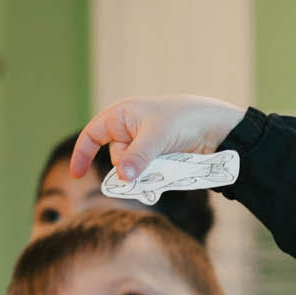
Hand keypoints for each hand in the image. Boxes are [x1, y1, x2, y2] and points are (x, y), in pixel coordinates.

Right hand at [71, 95, 246, 183]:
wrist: (218, 127)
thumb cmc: (185, 119)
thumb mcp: (157, 136)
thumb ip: (137, 157)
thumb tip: (122, 178)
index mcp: (122, 116)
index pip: (92, 134)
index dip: (82, 154)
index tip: (77, 175)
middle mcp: (130, 130)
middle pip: (116, 159)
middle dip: (129, 166)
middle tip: (151, 161)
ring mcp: (145, 146)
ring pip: (133, 171)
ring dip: (145, 174)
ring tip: (166, 164)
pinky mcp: (158, 159)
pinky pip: (147, 175)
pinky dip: (154, 178)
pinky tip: (167, 175)